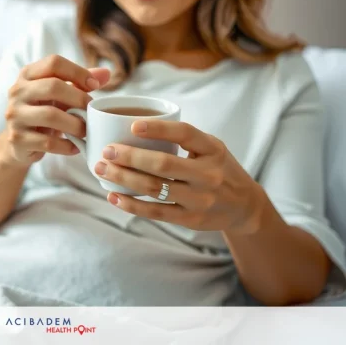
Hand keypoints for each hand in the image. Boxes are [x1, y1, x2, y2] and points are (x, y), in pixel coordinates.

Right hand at [4, 55, 109, 165]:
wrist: (19, 143)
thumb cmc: (44, 111)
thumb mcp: (60, 94)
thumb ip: (80, 82)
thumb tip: (106, 74)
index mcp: (28, 74)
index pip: (54, 63)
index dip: (77, 72)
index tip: (94, 86)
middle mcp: (17, 92)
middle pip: (52, 86)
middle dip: (79, 99)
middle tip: (92, 110)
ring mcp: (14, 115)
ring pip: (50, 115)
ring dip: (75, 124)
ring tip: (86, 130)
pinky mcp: (16, 139)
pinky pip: (47, 142)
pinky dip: (66, 145)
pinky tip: (75, 146)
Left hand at [95, 120, 265, 234]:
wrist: (244, 205)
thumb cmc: (218, 168)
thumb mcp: (211, 147)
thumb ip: (183, 138)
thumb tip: (133, 126)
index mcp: (213, 149)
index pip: (185, 134)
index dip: (158, 129)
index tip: (133, 126)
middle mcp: (208, 174)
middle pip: (163, 164)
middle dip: (130, 157)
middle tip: (106, 150)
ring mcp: (200, 199)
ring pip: (155, 188)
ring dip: (124, 178)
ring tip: (102, 169)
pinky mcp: (190, 219)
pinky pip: (156, 212)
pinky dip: (131, 204)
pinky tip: (113, 196)